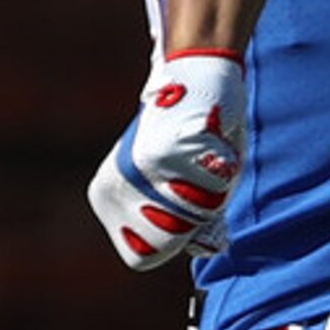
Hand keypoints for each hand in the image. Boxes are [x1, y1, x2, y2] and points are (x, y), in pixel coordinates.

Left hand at [87, 50, 245, 270]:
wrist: (196, 72)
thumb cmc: (190, 138)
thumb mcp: (178, 188)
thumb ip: (184, 224)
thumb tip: (207, 249)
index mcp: (104, 198)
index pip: (141, 257)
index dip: (171, 240)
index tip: (177, 202)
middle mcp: (114, 185)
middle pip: (169, 242)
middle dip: (194, 218)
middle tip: (192, 176)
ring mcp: (139, 168)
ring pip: (198, 215)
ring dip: (213, 189)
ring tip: (199, 154)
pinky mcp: (167, 150)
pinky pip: (217, 186)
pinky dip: (225, 164)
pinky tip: (209, 137)